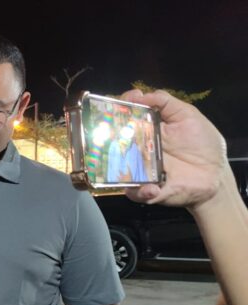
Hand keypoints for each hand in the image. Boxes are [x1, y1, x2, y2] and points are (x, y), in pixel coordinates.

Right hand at [121, 89, 228, 209]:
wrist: (215, 174)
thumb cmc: (202, 143)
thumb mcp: (187, 115)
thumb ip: (165, 102)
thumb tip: (139, 95)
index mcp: (145, 131)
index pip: (124, 118)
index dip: (120, 108)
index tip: (126, 101)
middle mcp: (137, 150)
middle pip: (113, 143)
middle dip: (106, 136)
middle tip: (110, 132)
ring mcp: (141, 171)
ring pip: (117, 170)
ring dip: (116, 168)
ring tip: (128, 164)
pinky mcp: (149, 190)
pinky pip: (137, 193)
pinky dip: (141, 191)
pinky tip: (152, 187)